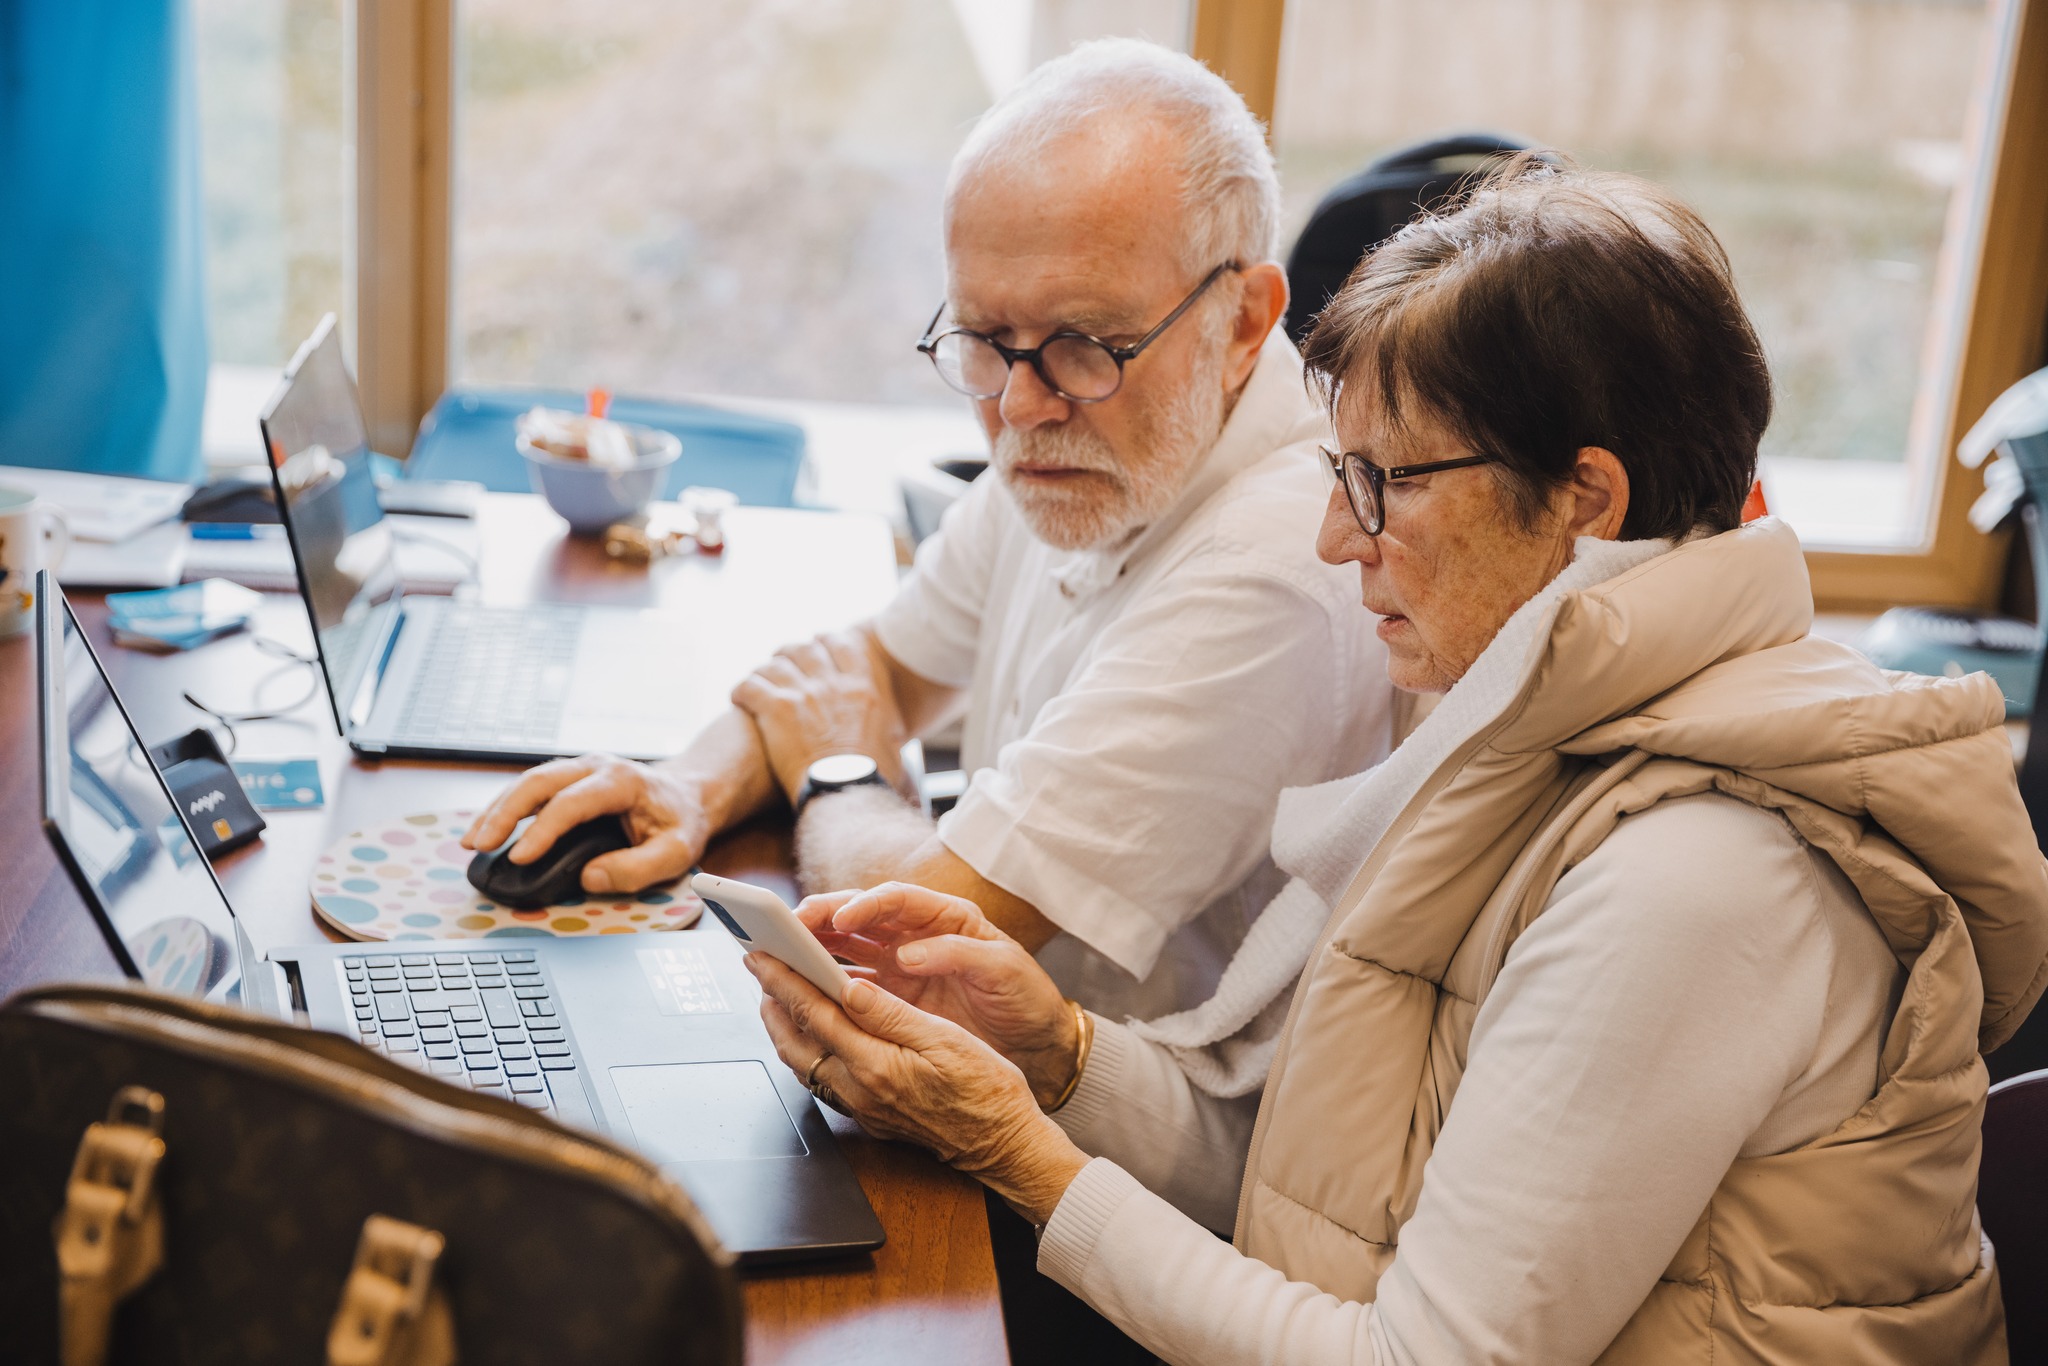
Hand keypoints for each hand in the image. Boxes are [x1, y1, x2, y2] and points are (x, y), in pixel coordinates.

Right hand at [459, 753, 705, 893]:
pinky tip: (487, 830)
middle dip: (504, 812)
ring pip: (528, 782)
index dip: (542, 830)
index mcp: (622, 781)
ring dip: (496, 809)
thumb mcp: (676, 852)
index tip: (519, 857)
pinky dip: (505, 808)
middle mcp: (595, 766)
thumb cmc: (680, 822)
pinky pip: (531, 789)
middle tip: (478, 844)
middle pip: (538, 781)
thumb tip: (589, 877)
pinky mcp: (569, 779)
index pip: (572, 802)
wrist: (687, 795)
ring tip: (470, 841)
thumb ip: (637, 868)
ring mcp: (579, 769)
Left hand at [730, 632, 909, 806]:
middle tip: (780, 661)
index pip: (839, 644)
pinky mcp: (776, 709)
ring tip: (756, 681)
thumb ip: (890, 730)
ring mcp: (803, 693)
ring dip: (763, 671)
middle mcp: (832, 683)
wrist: (848, 791)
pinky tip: (737, 699)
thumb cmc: (873, 776)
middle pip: (802, 649)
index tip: (815, 643)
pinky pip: (748, 686)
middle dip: (788, 652)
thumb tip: (896, 736)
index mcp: (862, 687)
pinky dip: (740, 691)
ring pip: (773, 665)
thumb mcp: (892, 743)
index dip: (823, 640)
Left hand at [748, 955, 1088, 1223]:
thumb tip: (849, 986)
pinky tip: (817, 1035)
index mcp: (876, 1064)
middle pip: (795, 1042)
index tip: (761, 956)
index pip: (815, 1014)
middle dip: (772, 1002)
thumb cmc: (986, 1088)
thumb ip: (890, 1013)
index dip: (784, 980)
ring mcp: (862, 1106)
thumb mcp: (944, 1038)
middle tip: (760, 968)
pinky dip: (809, 1049)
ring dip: (786, 1028)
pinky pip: (823, 1079)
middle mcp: (859, 1089)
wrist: (1003, 1144)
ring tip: (779, 996)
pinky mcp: (870, 1115)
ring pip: (804, 1063)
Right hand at [797, 883, 1077, 1105]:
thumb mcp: (1003, 969)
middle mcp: (915, 936)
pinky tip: (804, 991)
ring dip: (815, 947)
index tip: (844, 918)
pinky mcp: (892, 999)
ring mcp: (899, 967)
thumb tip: (909, 953)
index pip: (897, 899)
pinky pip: (850, 985)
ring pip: (846, 947)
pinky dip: (825, 986)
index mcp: (944, 917)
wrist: (1037, 1043)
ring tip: (783, 951)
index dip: (867, 905)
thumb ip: (958, 954)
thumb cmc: (1026, 997)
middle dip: (824, 916)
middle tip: (791, 924)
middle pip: (860, 916)